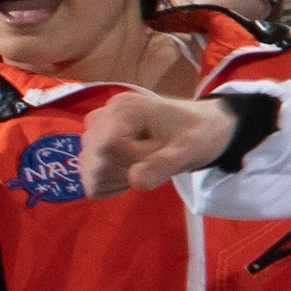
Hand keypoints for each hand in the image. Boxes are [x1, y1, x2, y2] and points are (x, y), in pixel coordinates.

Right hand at [73, 86, 241, 194]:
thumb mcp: (189, 149)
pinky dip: (111, 182)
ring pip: (90, 171)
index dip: (131, 160)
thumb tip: (136, 182)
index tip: (156, 154)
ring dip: (119, 177)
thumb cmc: (198, 134)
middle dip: (127, 171)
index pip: (107, 146)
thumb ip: (163, 165)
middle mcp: (103, 115)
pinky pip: (90, 178)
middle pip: (96, 161)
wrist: (200, 128)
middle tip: (155, 160)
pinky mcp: (94, 146)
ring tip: (146, 164)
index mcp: (125, 108)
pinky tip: (133, 170)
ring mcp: (95, 131)